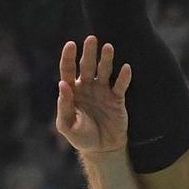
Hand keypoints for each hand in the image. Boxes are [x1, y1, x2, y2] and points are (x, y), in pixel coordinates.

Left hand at [56, 37, 131, 154]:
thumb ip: (64, 106)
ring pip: (104, 71)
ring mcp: (103, 91)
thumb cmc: (81, 137)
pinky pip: (120, 86)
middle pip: (87, 66)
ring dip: (106, 59)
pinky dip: (123, 77)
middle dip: (89, 53)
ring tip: (108, 47)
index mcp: (72, 91)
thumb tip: (62, 84)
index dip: (69, 57)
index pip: (68, 70)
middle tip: (91, 39)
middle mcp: (87, 87)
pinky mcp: (117, 99)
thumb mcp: (67, 125)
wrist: (102, 149)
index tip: (70, 45)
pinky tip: (125, 67)